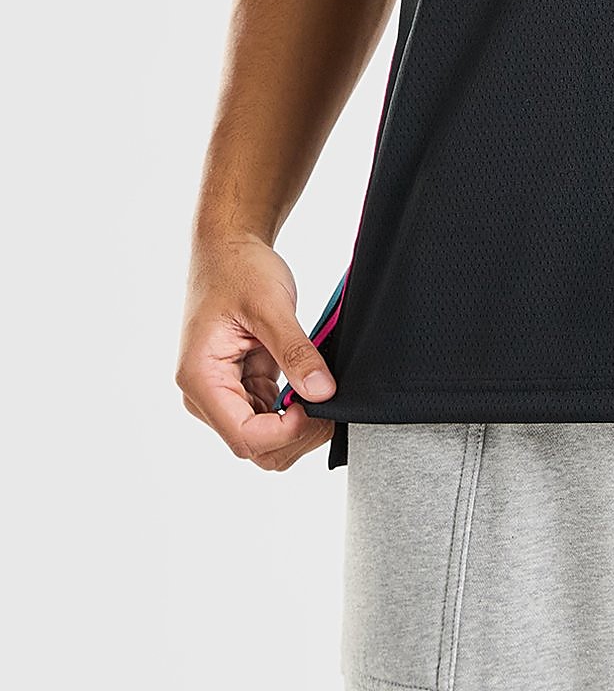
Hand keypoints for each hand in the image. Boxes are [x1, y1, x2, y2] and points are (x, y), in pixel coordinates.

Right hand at [176, 233, 337, 470]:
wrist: (229, 247)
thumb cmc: (239, 269)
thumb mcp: (270, 306)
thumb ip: (295, 351)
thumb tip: (323, 393)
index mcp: (201, 379)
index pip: (244, 437)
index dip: (286, 432)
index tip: (317, 404)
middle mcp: (207, 395)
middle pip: (254, 447)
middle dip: (296, 435)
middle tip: (332, 404)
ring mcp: (225, 392)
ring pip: (265, 437)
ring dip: (299, 426)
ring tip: (328, 395)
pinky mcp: (243, 384)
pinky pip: (271, 415)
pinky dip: (297, 410)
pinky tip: (317, 388)